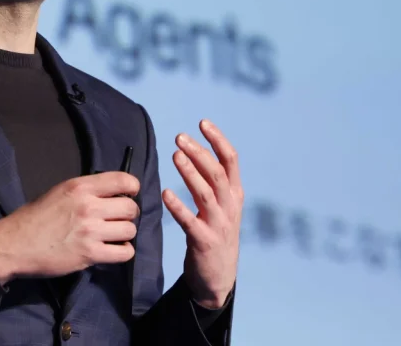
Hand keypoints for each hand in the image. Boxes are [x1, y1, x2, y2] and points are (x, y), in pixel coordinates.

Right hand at [0, 172, 140, 284]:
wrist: (14, 245)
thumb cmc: (34, 217)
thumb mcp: (58, 192)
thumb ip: (85, 191)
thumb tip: (111, 194)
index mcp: (80, 187)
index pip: (123, 180)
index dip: (132, 188)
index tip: (128, 195)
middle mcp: (88, 206)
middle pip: (130, 208)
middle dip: (128, 215)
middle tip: (117, 220)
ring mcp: (90, 231)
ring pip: (130, 231)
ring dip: (124, 235)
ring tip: (113, 237)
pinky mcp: (90, 254)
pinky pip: (124, 253)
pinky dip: (122, 252)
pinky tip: (112, 250)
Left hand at [162, 119, 242, 309]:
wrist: (218, 277)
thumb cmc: (215, 235)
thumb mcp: (222, 206)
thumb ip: (213, 182)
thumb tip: (196, 152)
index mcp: (234, 195)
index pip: (231, 161)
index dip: (218, 140)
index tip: (202, 122)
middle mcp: (230, 207)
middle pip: (217, 173)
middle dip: (200, 153)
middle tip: (180, 137)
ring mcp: (219, 225)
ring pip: (207, 193)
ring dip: (191, 173)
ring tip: (176, 155)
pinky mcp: (204, 242)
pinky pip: (190, 221)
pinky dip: (178, 207)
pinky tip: (165, 194)